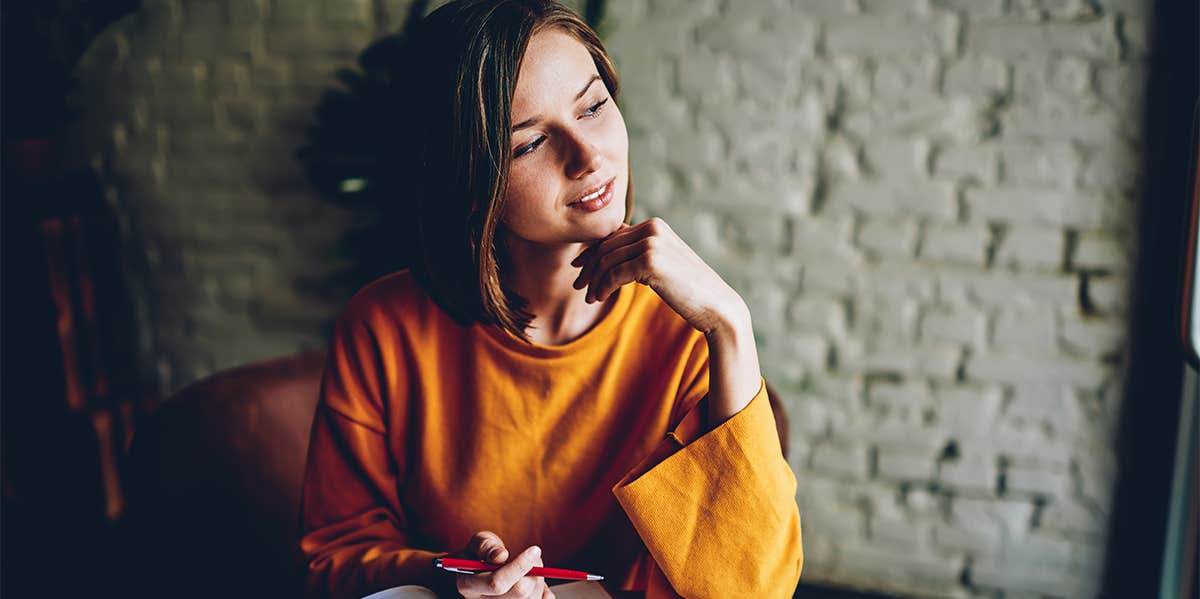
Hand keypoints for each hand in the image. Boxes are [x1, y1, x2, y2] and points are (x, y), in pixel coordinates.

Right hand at [453, 531, 555, 598]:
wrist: (482, 572)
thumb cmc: (479, 556)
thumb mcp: (478, 544)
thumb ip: (486, 547)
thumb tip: (501, 555)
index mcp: (468, 585)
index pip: (497, 583)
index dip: (519, 566)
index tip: (535, 549)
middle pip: (520, 592)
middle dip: (533, 570)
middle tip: (535, 556)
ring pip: (533, 598)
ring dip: (538, 579)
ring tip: (530, 569)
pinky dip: (544, 591)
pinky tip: (533, 583)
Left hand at [572, 217, 749, 335]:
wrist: (715, 304)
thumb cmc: (687, 288)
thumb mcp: (662, 263)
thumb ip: (639, 253)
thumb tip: (607, 254)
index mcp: (654, 225)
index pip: (612, 236)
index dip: (592, 252)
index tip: (579, 268)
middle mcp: (652, 229)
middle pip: (606, 247)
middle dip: (588, 268)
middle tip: (578, 286)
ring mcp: (651, 244)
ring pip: (606, 261)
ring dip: (594, 282)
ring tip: (590, 299)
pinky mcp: (650, 262)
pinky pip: (613, 275)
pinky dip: (602, 288)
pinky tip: (599, 299)